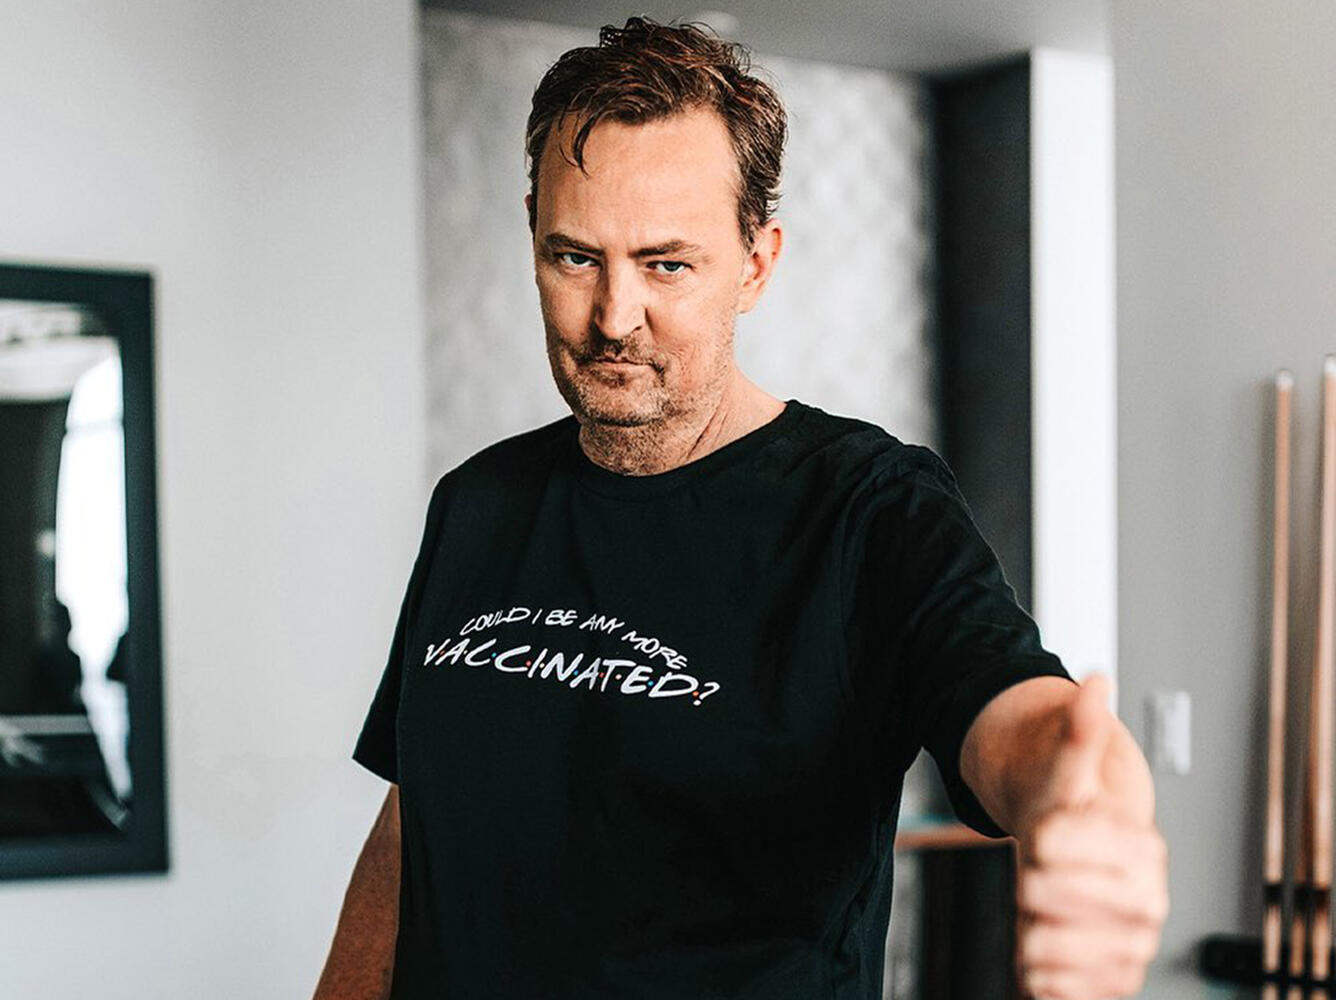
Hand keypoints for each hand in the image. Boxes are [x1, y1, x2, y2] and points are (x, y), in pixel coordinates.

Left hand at [1013, 674, 1168, 998]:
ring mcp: (1131, 945)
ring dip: (1027, 926)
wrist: (1084, 859)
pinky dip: (1036, 973)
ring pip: (1039, 945)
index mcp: (1140, 846)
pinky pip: (1052, 990)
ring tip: (1043, 909)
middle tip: (1043, 871)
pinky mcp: (1110, 982)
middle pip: (1036, 894)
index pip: (1049, 843)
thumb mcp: (1070, 762)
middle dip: (1027, 879)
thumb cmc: (1073, 810)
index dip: (1035, 837)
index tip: (1045, 830)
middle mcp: (1147, 902)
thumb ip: (1080, 727)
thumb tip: (1093, 679)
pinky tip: (1042, 950)